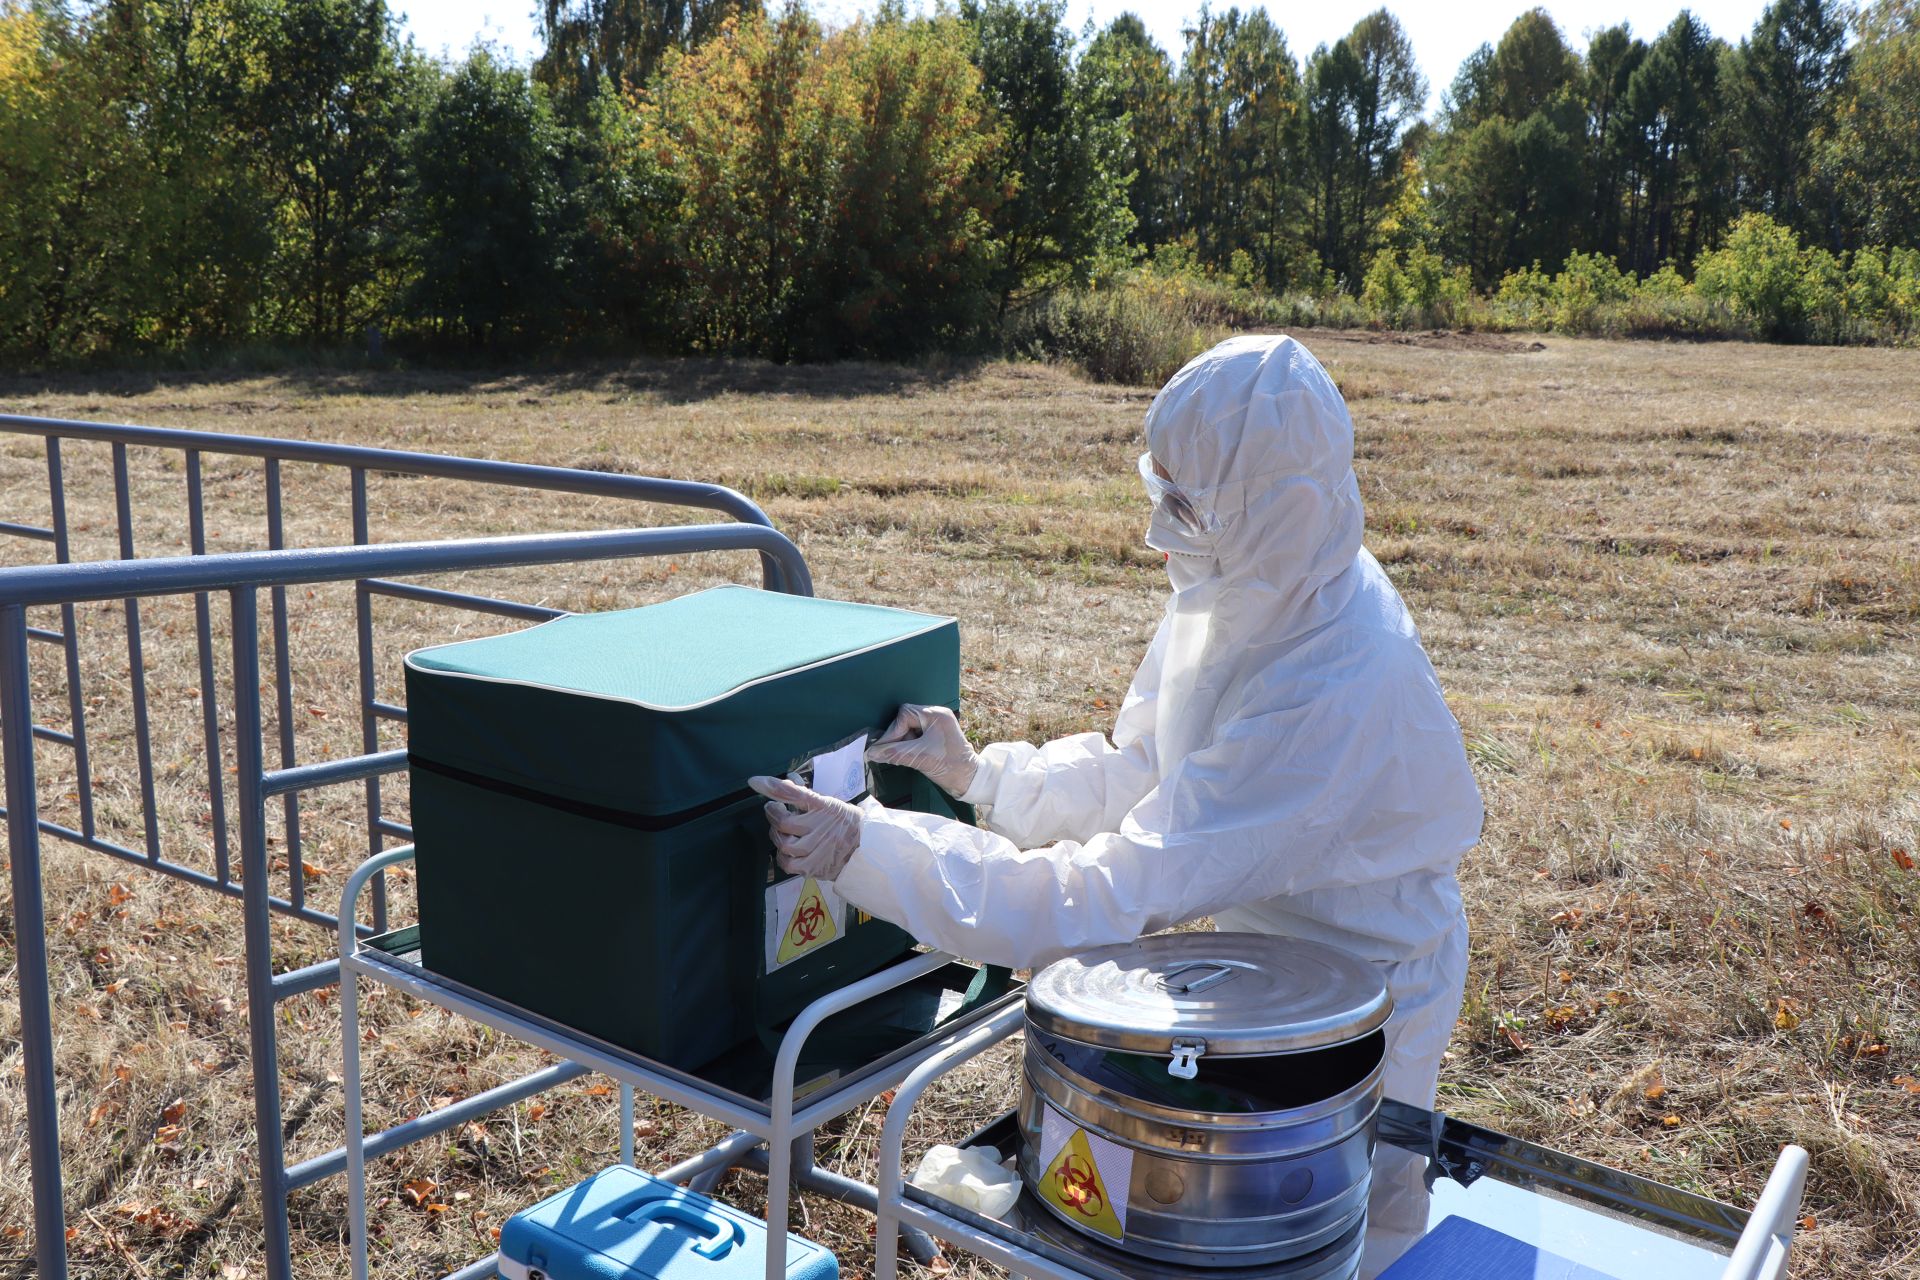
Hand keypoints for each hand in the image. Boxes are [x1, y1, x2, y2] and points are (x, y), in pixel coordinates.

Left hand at [748, 775, 862, 879]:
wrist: (868, 850)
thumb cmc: (848, 823)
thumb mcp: (830, 803)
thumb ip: (806, 793)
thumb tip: (788, 778)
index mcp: (825, 807)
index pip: (795, 794)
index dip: (773, 787)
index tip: (754, 781)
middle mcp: (821, 828)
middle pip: (784, 822)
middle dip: (773, 815)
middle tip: (773, 811)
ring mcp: (818, 849)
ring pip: (785, 845)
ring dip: (776, 837)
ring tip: (779, 832)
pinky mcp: (816, 867)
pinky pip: (789, 864)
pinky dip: (783, 857)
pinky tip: (787, 851)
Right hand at [866, 704, 978, 796]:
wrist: (970, 780)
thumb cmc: (950, 767)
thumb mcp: (919, 758)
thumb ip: (894, 753)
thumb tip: (871, 752)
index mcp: (936, 715)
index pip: (905, 715)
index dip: (892, 731)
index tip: (884, 748)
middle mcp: (937, 715)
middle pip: (906, 719)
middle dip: (897, 736)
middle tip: (890, 752)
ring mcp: (937, 725)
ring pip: (909, 727)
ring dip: (903, 741)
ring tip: (902, 755)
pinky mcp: (936, 735)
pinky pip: (916, 734)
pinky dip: (909, 744)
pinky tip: (908, 754)